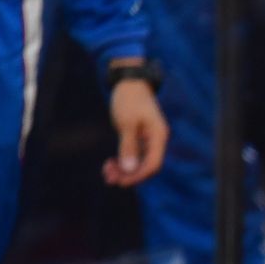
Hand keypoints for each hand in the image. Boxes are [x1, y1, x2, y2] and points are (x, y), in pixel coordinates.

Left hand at [103, 67, 167, 186]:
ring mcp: (147, 140)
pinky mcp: (139, 139)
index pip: (152, 164)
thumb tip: (129, 169)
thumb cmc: (129, 99)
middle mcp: (156, 141)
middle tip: (109, 178)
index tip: (120, 181)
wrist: (129, 83)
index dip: (137, 175)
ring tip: (107, 172)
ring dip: (124, 170)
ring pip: (138, 162)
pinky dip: (122, 162)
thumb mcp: (126, 122)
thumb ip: (128, 146)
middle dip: (128, 174)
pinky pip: (133, 156)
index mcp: (158, 137)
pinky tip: (110, 164)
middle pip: (146, 166)